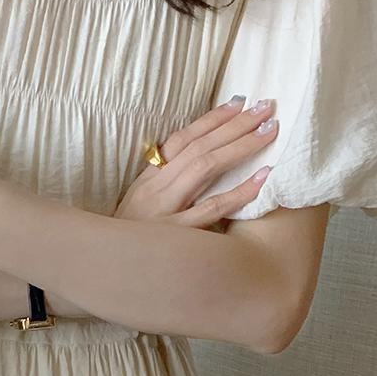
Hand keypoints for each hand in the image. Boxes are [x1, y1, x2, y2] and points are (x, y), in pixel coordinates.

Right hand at [116, 98, 279, 233]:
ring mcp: (166, 210)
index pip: (182, 138)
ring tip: (268, 132)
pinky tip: (262, 178)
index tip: (239, 102)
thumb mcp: (141, 206)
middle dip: (234, 125)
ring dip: (240, 147)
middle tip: (265, 109)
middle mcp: (156, 188)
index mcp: (149, 178)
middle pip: (199, 147)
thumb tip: (202, 158)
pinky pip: (212, 209)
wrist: (108, 272)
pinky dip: (239, 192)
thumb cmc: (131, 241)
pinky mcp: (177, 236)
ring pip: (205, 167)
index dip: (211, 119)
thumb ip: (166, 183)